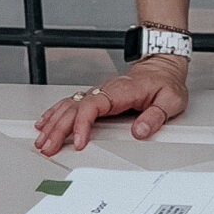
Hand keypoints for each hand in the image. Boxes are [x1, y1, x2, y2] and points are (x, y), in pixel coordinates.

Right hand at [33, 56, 188, 156]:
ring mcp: (100, 93)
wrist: (163, 66)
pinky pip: (71, 102)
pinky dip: (56, 112)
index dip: (82, 124)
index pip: (94, 106)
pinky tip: (46, 122)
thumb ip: (155, 116)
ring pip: (69, 105)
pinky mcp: (97, 96)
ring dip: (53, 122)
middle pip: (75, 107)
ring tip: (42, 140)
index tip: (78, 142)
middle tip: (48, 147)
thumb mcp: (170, 100)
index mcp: (122, 91)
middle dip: (59, 128)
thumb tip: (140, 131)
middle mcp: (106, 90)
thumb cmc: (166, 83)